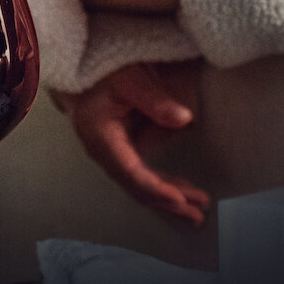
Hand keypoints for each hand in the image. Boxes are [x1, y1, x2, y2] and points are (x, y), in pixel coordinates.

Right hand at [61, 62, 210, 224]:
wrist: (85, 70)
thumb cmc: (104, 71)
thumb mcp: (130, 79)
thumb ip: (155, 99)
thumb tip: (185, 119)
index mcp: (101, 136)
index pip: (130, 171)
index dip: (155, 188)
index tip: (180, 199)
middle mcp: (103, 151)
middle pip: (136, 186)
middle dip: (168, 202)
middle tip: (198, 213)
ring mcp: (111, 153)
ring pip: (140, 185)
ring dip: (168, 198)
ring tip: (198, 207)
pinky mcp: (120, 151)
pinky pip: (141, 175)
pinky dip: (162, 185)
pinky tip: (181, 191)